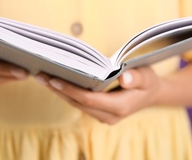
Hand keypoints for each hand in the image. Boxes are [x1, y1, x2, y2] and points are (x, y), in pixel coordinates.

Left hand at [34, 67, 160, 124]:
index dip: (70, 90)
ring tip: (42, 77)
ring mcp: (102, 116)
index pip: (89, 99)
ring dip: (59, 92)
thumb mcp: (147, 76)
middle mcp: (108, 115)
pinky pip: (79, 103)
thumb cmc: (148, 82)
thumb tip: (123, 78)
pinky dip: (67, 92)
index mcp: (119, 107)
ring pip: (76, 104)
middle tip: (39, 74)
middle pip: (78, 103)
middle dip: (58, 90)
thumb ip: (137, 77)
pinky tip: (55, 81)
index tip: (54, 80)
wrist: (151, 94)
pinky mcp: (98, 112)